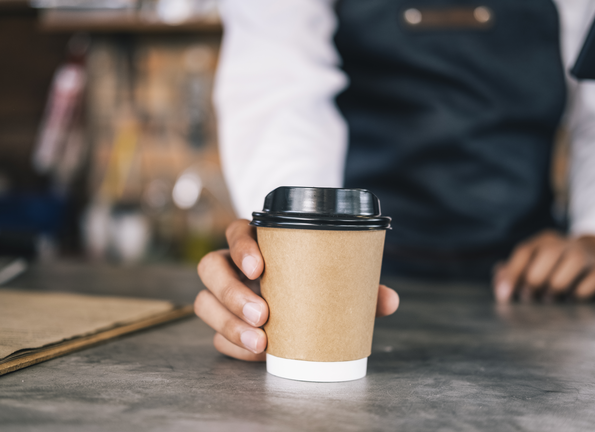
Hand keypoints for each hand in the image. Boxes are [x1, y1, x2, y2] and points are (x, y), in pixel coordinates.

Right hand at [195, 219, 400, 360]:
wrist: (298, 299)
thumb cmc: (313, 279)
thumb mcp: (333, 277)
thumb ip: (358, 286)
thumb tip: (389, 301)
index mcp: (256, 243)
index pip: (236, 232)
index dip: (241, 247)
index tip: (258, 267)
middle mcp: (232, 265)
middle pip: (211, 268)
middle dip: (232, 293)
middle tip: (263, 314)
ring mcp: (223, 295)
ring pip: (205, 303)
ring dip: (228, 324)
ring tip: (259, 343)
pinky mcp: (223, 323)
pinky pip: (215, 336)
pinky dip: (233, 346)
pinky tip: (255, 355)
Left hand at [493, 230, 594, 302]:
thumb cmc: (557, 265)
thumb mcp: (535, 262)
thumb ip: (513, 271)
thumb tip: (499, 282)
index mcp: (545, 240)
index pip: (524, 251)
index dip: (511, 274)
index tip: (503, 296)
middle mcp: (565, 243)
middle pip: (548, 255)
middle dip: (534, 281)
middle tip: (529, 297)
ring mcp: (586, 255)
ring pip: (568, 268)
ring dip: (553, 289)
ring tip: (549, 298)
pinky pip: (586, 286)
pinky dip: (575, 295)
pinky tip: (571, 297)